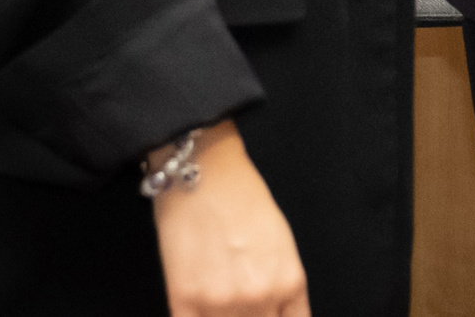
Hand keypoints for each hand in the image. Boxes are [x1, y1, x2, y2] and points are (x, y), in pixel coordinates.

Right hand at [154, 122, 310, 316]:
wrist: (205, 171)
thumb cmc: (243, 198)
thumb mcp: (282, 243)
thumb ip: (282, 286)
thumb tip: (276, 312)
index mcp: (290, 282)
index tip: (265, 314)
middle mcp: (260, 297)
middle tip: (239, 305)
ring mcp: (221, 302)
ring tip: (218, 301)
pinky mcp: (184, 299)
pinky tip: (198, 310)